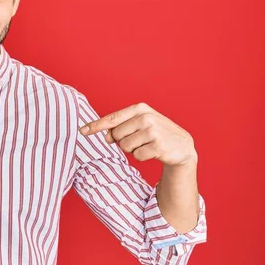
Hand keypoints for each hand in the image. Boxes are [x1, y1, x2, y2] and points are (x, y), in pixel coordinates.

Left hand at [79, 102, 196, 166]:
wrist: (182, 145)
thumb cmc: (155, 133)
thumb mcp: (139, 125)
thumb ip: (120, 128)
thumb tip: (106, 137)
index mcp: (140, 108)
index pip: (112, 119)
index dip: (95, 126)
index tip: (82, 131)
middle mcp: (146, 117)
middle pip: (117, 135)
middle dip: (123, 141)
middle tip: (139, 139)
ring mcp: (153, 131)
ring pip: (125, 147)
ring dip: (133, 149)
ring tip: (147, 144)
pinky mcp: (158, 146)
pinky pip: (137, 155)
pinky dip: (142, 156)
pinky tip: (153, 151)